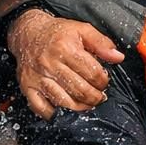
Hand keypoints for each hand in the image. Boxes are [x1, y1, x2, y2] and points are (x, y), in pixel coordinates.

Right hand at [8, 10, 124, 118]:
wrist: (28, 33)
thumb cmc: (57, 33)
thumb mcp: (81, 29)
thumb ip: (101, 43)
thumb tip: (118, 57)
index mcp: (66, 48)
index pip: (92, 73)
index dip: (103, 81)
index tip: (104, 81)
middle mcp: (50, 64)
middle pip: (79, 90)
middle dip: (95, 97)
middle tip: (98, 96)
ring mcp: (38, 77)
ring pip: (63, 102)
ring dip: (80, 107)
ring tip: (87, 104)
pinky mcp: (27, 87)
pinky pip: (41, 108)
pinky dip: (54, 114)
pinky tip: (64, 110)